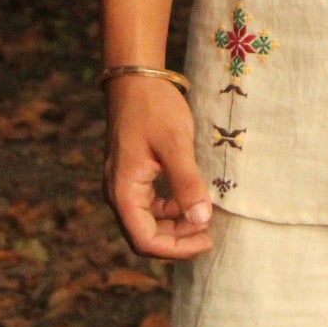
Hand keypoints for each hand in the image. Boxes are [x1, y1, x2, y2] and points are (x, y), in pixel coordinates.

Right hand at [103, 76, 213, 259]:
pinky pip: (148, 204)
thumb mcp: (175, 144)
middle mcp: (118, 193)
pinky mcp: (131, 174)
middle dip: (177, 239)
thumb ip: (187, 183)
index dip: (176, 248)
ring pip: (147, 221)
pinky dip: (169, 208)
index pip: (145, 240)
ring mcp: (123, 184)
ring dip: (174, 224)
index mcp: (124, 192)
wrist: (135, 77)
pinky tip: (189, 197)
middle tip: (209, 232)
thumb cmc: (154, 107)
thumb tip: (202, 220)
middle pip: (145, 235)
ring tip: (203, 214)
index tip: (206, 240)